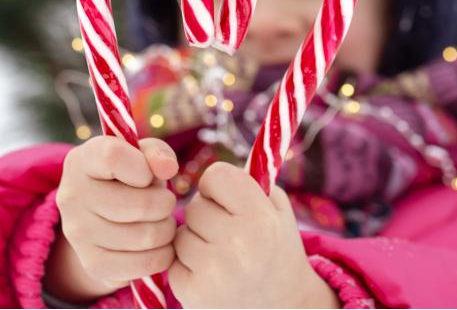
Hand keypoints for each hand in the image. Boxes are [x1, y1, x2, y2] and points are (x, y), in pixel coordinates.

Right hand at [45, 136, 179, 302]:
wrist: (101, 219)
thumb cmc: (128, 179)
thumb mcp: (140, 157)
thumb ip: (156, 152)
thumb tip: (167, 168)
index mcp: (81, 161)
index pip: (113, 157)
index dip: (144, 167)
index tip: (148, 176)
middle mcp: (71, 196)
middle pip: (141, 204)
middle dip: (165, 204)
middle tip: (163, 203)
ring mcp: (78, 233)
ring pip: (147, 236)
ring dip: (166, 230)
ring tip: (159, 222)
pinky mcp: (92, 263)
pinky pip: (145, 263)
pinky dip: (162, 255)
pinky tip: (156, 245)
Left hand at [167, 162, 338, 307]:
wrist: (283, 307)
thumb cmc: (277, 250)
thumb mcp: (278, 211)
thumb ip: (252, 180)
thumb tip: (216, 160)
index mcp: (260, 218)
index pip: (215, 175)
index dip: (218, 185)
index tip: (227, 198)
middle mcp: (237, 245)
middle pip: (195, 207)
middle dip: (207, 216)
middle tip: (230, 235)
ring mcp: (213, 272)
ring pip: (180, 234)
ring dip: (195, 241)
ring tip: (222, 257)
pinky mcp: (192, 293)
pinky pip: (173, 261)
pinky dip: (186, 266)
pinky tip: (211, 275)